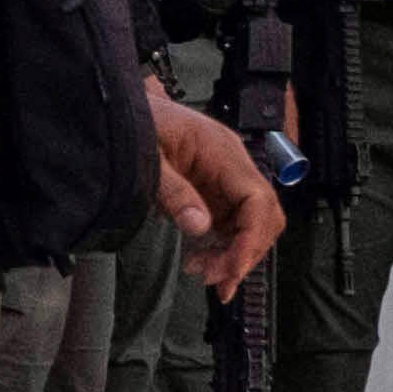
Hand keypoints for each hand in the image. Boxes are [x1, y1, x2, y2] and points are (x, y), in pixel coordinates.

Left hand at [148, 88, 281, 296]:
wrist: (128, 111)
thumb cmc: (137, 124)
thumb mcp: (146, 157)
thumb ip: (173, 191)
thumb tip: (199, 226)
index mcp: (222, 151)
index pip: (257, 198)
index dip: (251, 237)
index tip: (233, 268)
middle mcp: (234, 165)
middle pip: (264, 215)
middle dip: (246, 252)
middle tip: (215, 280)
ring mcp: (228, 179)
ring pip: (253, 224)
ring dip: (236, 254)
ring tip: (205, 275)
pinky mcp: (218, 191)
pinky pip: (234, 224)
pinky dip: (225, 248)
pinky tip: (204, 263)